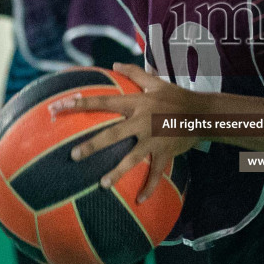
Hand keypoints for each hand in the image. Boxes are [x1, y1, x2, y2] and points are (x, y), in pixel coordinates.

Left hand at [49, 63, 200, 202]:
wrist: (204, 113)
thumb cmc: (177, 97)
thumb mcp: (156, 82)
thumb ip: (135, 73)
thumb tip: (115, 64)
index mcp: (137, 103)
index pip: (104, 102)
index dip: (81, 103)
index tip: (60, 106)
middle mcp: (142, 121)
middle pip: (113, 134)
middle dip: (92, 145)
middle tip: (74, 155)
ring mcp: (154, 138)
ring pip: (132, 157)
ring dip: (117, 172)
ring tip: (102, 184)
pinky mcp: (165, 152)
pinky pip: (156, 172)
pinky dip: (149, 187)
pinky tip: (139, 200)